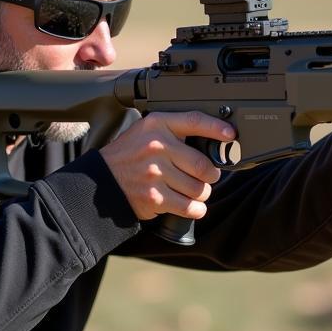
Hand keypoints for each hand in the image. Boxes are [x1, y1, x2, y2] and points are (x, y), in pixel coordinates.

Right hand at [99, 111, 234, 220]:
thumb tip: (209, 143)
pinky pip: (188, 206)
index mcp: (157, 125)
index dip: (216, 128)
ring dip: (203, 194)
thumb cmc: (129, 157)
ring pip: (198, 188)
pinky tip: (194, 207)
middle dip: (211, 174)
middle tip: (208, 176)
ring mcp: (155, 173)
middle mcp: (157, 146)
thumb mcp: (146, 132)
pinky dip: (196, 209)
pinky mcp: (154, 196)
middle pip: (203, 164)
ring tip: (196, 192)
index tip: (231, 135)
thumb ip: (173, 133)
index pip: (194, 121)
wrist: (101, 181)